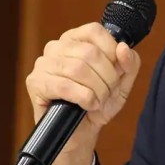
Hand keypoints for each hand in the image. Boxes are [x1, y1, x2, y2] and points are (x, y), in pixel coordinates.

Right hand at [25, 22, 141, 164]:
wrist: (81, 133)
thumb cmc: (98, 103)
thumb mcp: (122, 83)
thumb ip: (129, 64)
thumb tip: (123, 48)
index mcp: (76, 39)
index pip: (96, 31)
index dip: (112, 52)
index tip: (117, 72)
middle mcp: (57, 47)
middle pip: (90, 53)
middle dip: (107, 78)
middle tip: (107, 94)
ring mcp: (43, 63)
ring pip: (78, 68)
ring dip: (96, 90)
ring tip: (97, 101)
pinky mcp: (36, 82)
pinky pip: (65, 86)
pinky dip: (83, 98)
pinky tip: (87, 105)